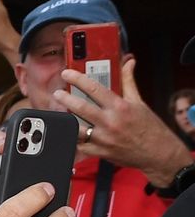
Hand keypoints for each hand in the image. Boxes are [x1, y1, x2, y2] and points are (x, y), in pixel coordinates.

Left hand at [54, 58, 192, 186]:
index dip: (77, 79)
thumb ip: (128, 81)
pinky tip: (68, 131)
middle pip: (80, 107)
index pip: (94, 88)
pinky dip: (72, 138)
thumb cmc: (150, 127)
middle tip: (58, 93)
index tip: (67, 74)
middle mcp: (110, 122)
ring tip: (61, 113)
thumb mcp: (139, 102)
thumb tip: (127, 62)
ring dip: (66, 119)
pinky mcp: (100, 152)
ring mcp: (104, 139)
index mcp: (120, 107)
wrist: (159, 154)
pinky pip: (79, 145)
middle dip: (65, 99)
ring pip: (76, 127)